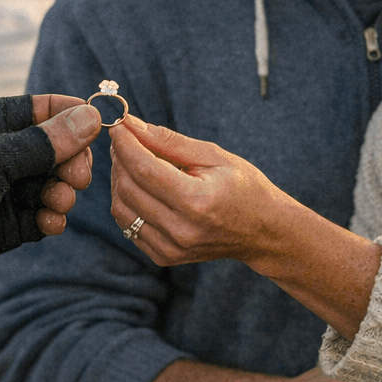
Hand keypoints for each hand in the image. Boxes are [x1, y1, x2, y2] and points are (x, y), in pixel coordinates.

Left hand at [0, 95, 100, 281]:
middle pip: (51, 150)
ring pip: (48, 185)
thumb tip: (89, 118)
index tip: (97, 122)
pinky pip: (38, 217)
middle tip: (78, 176)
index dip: (68, 115)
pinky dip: (50, 219)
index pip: (37, 110)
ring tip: (60, 200)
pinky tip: (52, 221)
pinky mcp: (3, 225)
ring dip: (61, 192)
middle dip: (70, 161)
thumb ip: (43, 143)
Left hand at [107, 115, 296, 270]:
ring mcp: (172, 248)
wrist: (263, 232)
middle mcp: (181, 229)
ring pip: (122, 210)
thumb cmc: (244, 187)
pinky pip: (128, 227)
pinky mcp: (165, 256)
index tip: (118, 125)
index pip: (144, 169)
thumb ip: (170, 142)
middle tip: (124, 140)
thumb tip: (133, 125)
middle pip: (128, 189)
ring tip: (131, 162)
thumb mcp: (214, 156)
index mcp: (197, 201)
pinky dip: (127, 202)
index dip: (125, 144)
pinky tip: (140, 187)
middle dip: (119, 159)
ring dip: (119, 181)